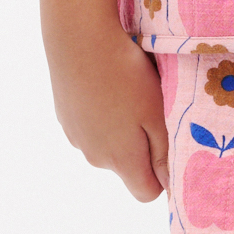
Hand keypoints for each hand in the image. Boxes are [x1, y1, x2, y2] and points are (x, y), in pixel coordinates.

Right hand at [46, 23, 169, 202]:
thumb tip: (168, 184)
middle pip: (128, 166)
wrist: (78, 40)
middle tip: (150, 109)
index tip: (169, 148)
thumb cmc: (127, 76)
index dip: (162, 177)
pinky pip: (91, 127)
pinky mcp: (64, 118)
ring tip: (126, 92)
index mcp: (121, 160)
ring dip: (120, 129)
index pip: (146, 193)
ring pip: (108, 145)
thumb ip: (163, 153)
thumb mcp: (156, 113)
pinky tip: (104, 86)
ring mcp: (76, 138)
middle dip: (142, 147)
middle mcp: (95, 157)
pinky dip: (101, 114)